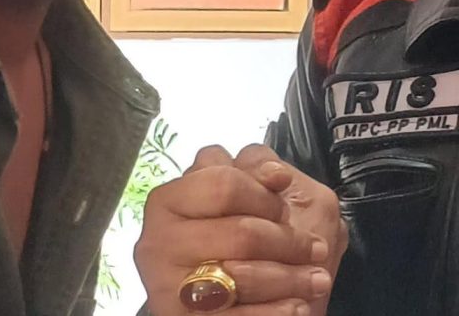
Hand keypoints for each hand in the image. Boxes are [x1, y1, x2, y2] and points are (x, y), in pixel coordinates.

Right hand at [134, 145, 336, 315]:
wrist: (214, 306)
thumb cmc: (232, 240)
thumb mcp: (240, 196)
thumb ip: (252, 172)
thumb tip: (277, 173)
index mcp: (168, 200)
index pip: (224, 183)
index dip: (264, 194)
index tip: (284, 207)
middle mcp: (158, 239)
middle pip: (240, 232)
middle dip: (288, 240)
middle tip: (314, 247)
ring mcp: (167, 284)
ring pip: (243, 276)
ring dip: (292, 278)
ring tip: (316, 279)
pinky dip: (276, 311)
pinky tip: (296, 305)